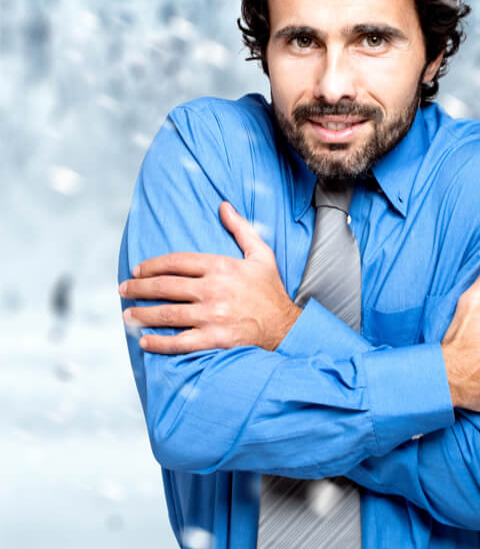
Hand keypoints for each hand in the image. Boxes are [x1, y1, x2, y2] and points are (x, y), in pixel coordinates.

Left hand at [120, 202, 300, 353]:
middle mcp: (214, 291)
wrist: (287, 327)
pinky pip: (179, 342)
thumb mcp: (261, 255)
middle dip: (138, 287)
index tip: (138, 269)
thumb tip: (223, 206)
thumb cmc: (271, 291)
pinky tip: (144, 341)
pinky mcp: (214, 339)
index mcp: (222, 267)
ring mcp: (213, 316)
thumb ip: (241, 229)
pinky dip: (158, 342)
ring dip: (141, 314)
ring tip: (128, 314)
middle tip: (124, 289)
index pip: (176, 262)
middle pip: (165, 287)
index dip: (152, 265)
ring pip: (166, 313)